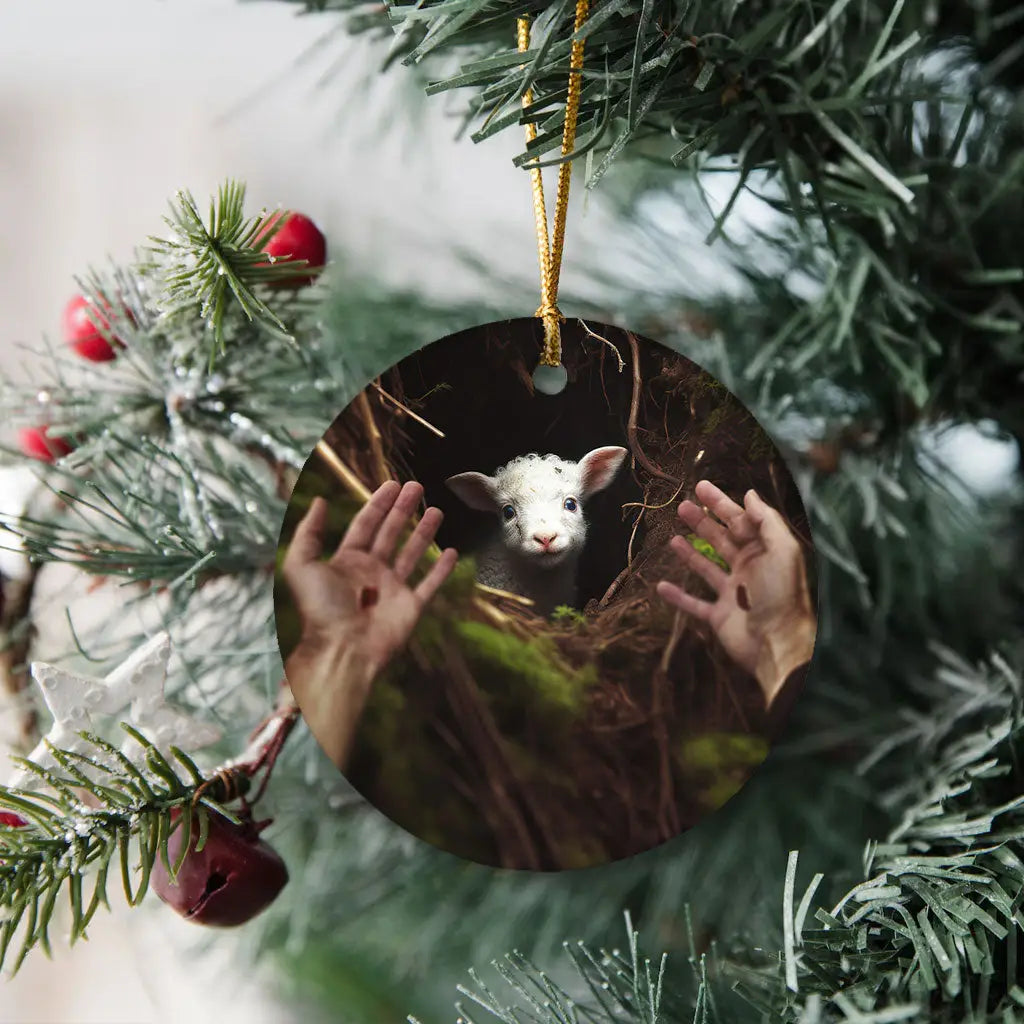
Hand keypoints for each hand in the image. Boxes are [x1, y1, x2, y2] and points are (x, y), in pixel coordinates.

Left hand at [281, 481, 456, 768]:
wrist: (343, 650)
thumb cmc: (321, 610)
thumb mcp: (301, 566)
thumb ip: (307, 533)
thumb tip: (317, 501)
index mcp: (347, 561)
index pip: (365, 524)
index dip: (378, 503)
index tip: (393, 484)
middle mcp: (371, 572)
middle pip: (390, 533)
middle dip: (403, 510)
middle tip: (417, 487)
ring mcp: (392, 590)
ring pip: (411, 553)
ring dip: (423, 532)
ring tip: (437, 511)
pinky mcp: (410, 607)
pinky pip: (429, 584)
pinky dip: (441, 569)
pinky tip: (451, 552)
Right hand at [655, 480, 815, 708]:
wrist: (776, 643)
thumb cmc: (781, 595)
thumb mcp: (782, 550)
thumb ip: (767, 521)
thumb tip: (750, 494)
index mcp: (764, 552)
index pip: (740, 521)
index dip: (721, 504)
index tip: (700, 488)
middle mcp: (748, 569)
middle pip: (721, 540)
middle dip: (702, 522)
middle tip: (681, 506)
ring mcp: (732, 593)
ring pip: (707, 568)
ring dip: (690, 553)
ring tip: (672, 537)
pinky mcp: (719, 616)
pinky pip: (694, 603)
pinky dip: (678, 596)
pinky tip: (661, 585)